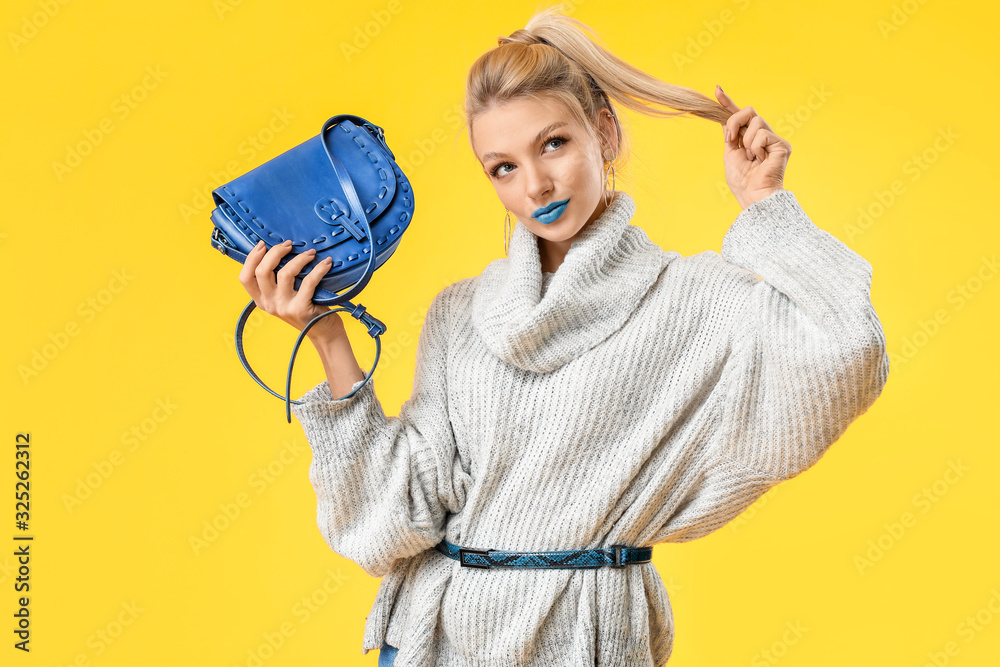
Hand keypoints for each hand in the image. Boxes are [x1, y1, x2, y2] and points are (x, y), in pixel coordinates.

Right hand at [238, 240, 343, 341]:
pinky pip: (308, 281)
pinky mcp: (300, 309)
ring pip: (284, 273)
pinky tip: (327, 263)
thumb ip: (277, 282)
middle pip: (262, 271)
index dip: (251, 258)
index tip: (263, 245)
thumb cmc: (306, 309)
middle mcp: (269, 304)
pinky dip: (319, 269)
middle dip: (275, 252)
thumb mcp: (285, 298)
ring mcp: (283, 307)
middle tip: (289, 245)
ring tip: (311, 253)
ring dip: (299, 258)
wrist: (323, 333)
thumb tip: (279, 251)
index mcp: (262, 300)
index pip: (245, 278)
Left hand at [714, 85, 791, 209]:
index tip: (717, 90)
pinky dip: (756, 147)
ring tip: (751, 158)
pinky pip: (762, 134)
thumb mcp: (730, 153)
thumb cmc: (742, 180)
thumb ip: (730, 135)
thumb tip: (724, 118)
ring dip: (746, 141)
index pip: (740, 116)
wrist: (753, 195)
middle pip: (749, 112)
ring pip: (756, 122)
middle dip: (735, 121)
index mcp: (750, 138)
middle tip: (730, 139)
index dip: (728, 103)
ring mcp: (773, 139)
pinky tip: (760, 160)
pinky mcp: (782, 144)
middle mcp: (763, 135)